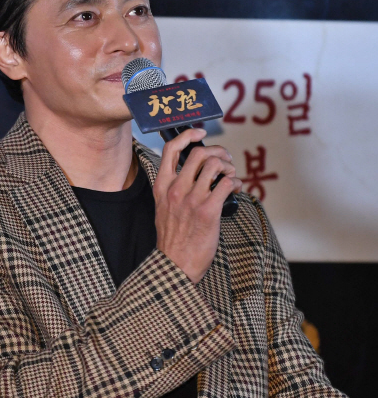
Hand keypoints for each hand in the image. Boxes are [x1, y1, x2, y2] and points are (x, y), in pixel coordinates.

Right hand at [153, 128, 241, 283]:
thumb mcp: (163, 209)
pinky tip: (235, 189)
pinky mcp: (208, 210)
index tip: (199, 132)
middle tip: (225, 160)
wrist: (175, 264)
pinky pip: (226, 184)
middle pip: (198, 153)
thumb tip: (195, 176)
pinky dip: (235, 182)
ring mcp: (192, 199)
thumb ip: (173, 190)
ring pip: (215, 165)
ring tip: (231, 176)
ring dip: (229, 167)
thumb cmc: (172, 240)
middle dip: (218, 152)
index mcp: (162, 187)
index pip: (170, 150)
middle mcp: (176, 189)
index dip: (187, 135)